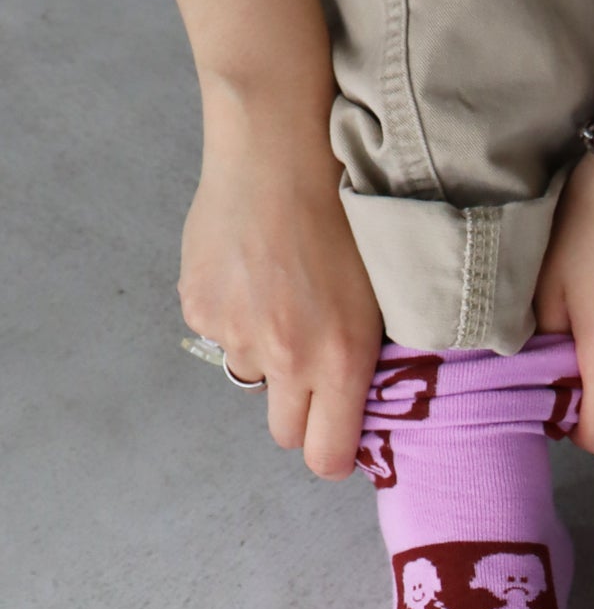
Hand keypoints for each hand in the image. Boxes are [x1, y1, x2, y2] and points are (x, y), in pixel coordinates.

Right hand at [178, 100, 382, 478]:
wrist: (280, 151)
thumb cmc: (347, 214)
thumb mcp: (381, 296)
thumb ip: (366, 355)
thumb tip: (361, 399)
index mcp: (339, 362)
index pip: (326, 457)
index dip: (333, 454)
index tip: (338, 439)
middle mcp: (284, 359)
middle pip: (283, 432)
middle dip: (298, 412)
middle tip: (312, 369)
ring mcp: (236, 334)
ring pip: (251, 375)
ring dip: (266, 354)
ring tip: (284, 297)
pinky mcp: (198, 306)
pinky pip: (219, 334)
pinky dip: (233, 315)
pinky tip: (251, 272)